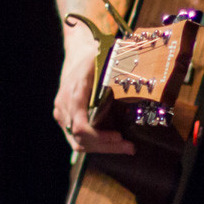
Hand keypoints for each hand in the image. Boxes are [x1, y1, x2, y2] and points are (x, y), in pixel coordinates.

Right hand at [54, 31, 133, 153]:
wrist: (76, 55)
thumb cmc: (93, 59)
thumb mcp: (105, 64)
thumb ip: (116, 78)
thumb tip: (140, 85)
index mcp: (74, 95)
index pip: (81, 127)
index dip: (100, 137)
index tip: (119, 136)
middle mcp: (65, 108)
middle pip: (80, 140)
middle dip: (106, 147)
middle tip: (129, 147)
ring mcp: (62, 115)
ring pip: (78, 143)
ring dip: (102, 148)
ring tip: (124, 146)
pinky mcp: (65, 120)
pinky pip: (77, 138)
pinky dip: (96, 143)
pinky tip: (113, 141)